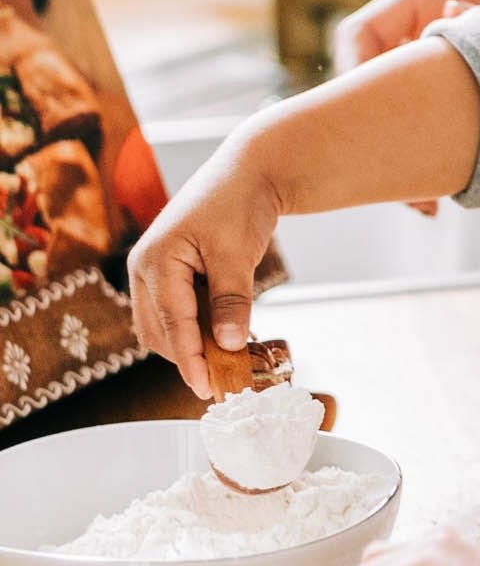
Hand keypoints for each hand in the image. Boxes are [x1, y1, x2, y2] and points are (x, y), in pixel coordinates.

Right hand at [127, 136, 280, 398]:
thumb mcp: (237, 254)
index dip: (190, 360)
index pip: (171, 324)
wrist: (247, 175)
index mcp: (156, 261)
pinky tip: (230, 339)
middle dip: (190, 359)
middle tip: (229, 380)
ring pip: (165, 329)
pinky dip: (200, 332)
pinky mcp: (170, 278)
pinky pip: (178, 316)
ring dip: (195, 348)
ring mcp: (155, 274)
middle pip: (160, 334)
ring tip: (233, 361)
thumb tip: (229, 344)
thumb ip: (232, 300)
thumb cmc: (239, 205)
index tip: (207, 389)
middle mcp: (146, 270)